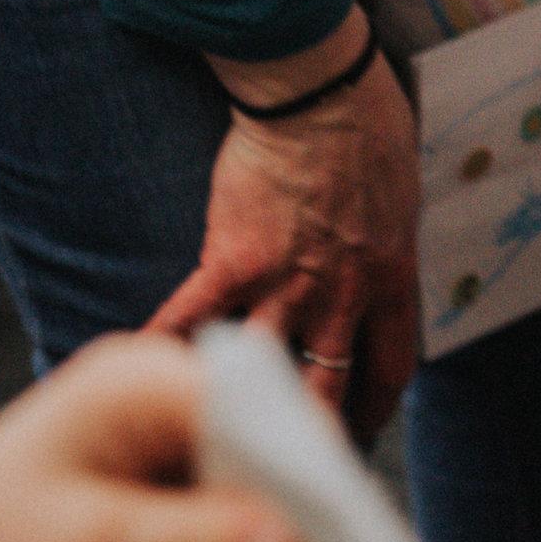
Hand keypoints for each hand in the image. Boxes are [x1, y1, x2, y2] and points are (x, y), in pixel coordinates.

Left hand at [0, 335, 300, 541]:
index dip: (309, 469)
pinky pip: (209, 495)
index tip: (347, 534)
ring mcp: (152, 423)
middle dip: (281, 507)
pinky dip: (218, 536)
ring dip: (250, 530)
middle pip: (260, 441)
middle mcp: (156, 384)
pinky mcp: (145, 463)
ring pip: (241, 475)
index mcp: (141, 377)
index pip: (260, 407)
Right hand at [151, 12, 420, 441]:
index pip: (390, 364)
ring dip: (234, 399)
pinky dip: (162, 348)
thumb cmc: (368, 125)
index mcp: (389, 276)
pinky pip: (190, 318)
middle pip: (326, 387)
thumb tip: (379, 259)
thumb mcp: (400, 194)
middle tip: (289, 450)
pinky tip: (139, 371)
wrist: (319, 91)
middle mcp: (340, 294)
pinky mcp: (231, 261)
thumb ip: (384, 242)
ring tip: (210, 427)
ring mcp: (284, 282)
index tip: (359, 424)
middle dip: (308, 427)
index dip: (373, 403)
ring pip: (259, 369)